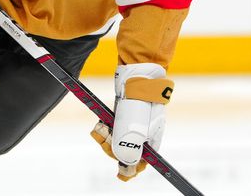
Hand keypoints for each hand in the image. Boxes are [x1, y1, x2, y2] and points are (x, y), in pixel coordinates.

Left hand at [90, 63, 172, 180]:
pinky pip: (110, 128)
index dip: (130, 170)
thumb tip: (125, 167)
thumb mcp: (138, 129)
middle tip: (104, 137)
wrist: (140, 76)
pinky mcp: (121, 116)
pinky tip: (100, 123)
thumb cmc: (144, 102)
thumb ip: (131, 149)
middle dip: (110, 148)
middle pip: (123, 153)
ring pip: (114, 141)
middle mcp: (141, 135)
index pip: (141, 163)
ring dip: (104, 137)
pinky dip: (103, 128)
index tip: (121, 174)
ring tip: (99, 127)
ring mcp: (130, 125)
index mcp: (151, 142)